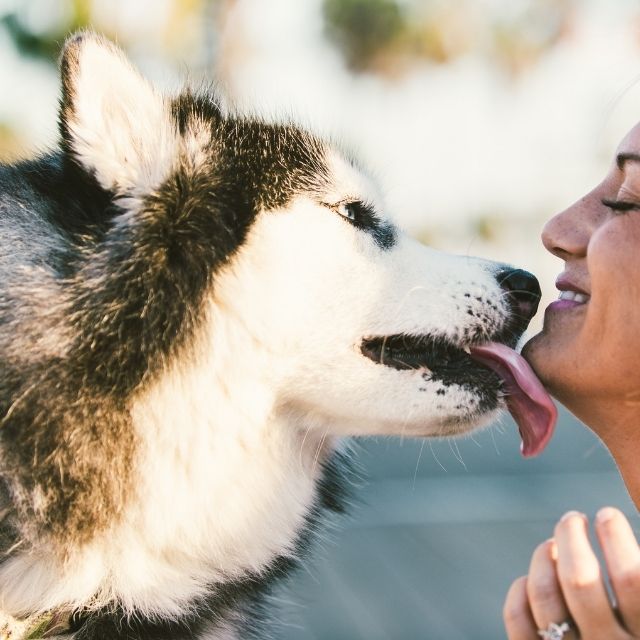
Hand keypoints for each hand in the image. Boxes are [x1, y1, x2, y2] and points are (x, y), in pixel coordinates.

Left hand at [504, 508, 639, 639]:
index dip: (616, 537)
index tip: (606, 512)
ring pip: (545, 593)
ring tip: (553, 543)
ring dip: (543, 556)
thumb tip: (619, 533)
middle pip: (580, 579)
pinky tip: (531, 577)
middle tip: (573, 517)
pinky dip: (520, 589)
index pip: (633, 578)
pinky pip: (519, 620)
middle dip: (571, 536)